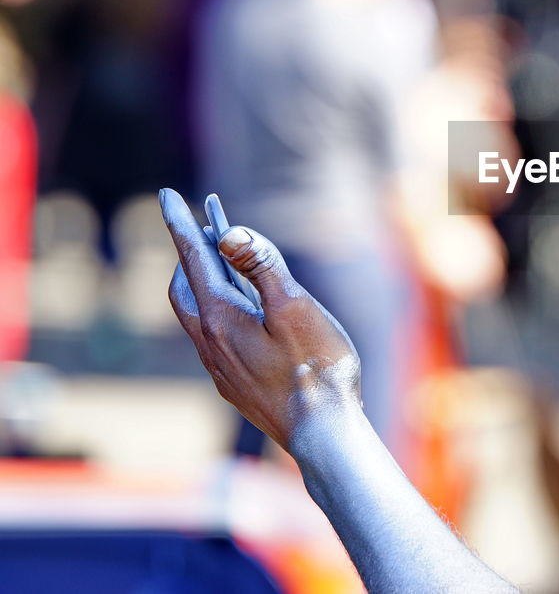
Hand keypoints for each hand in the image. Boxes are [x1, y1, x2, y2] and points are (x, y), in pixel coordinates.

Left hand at [159, 188, 360, 451]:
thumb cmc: (318, 369)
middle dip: (189, 254)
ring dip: (203, 284)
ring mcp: (222, 369)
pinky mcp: (236, 386)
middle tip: (200, 229)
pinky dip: (219, 313)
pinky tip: (246, 318)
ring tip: (223, 267)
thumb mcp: (295, 307)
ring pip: (197, 317)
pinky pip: (215, 340)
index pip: (194, 258)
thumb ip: (262, 266)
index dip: (181, 223)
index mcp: (222, 318)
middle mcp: (211, 344)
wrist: (322, 434)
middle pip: (185, 288)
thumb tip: (229, 232)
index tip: (166, 195)